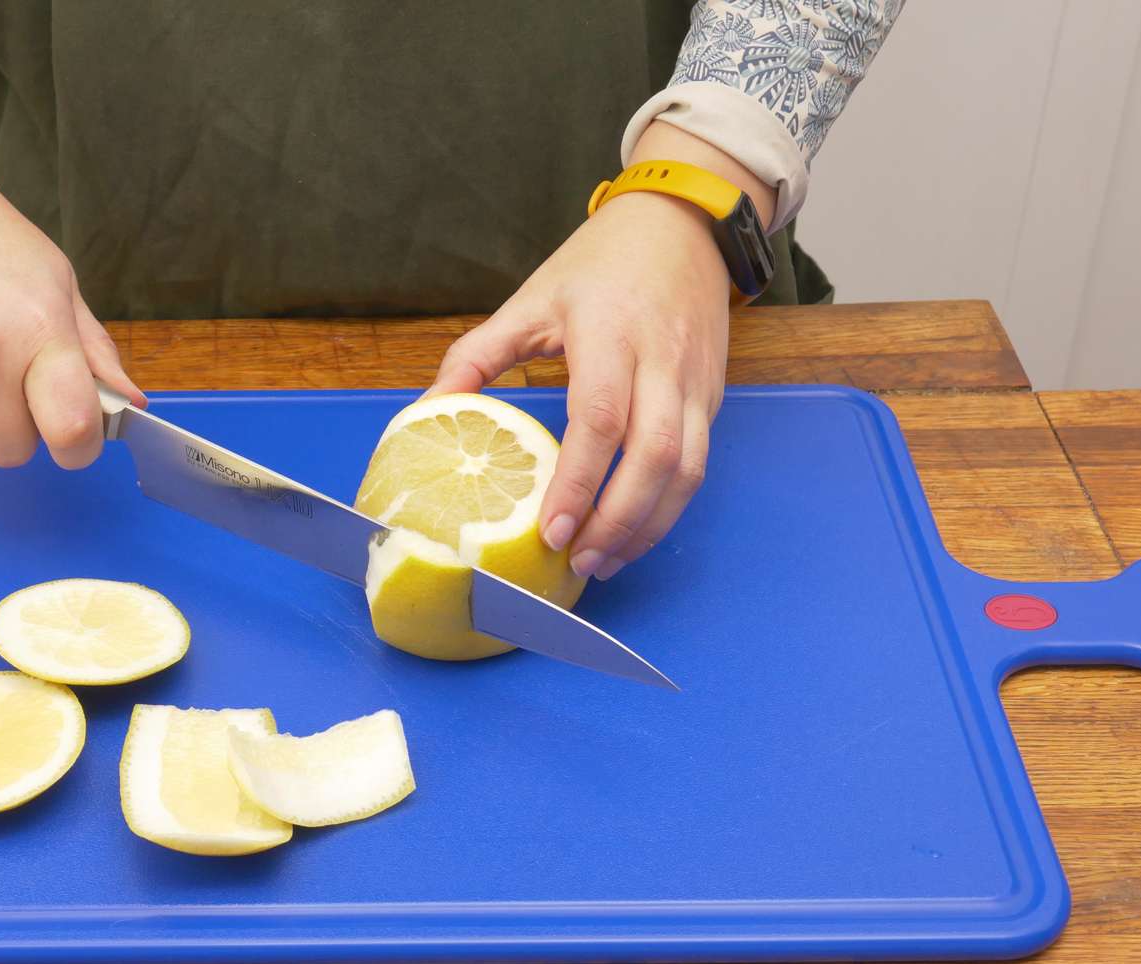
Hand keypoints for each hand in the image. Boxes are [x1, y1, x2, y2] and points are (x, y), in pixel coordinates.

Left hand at [431, 123, 773, 580]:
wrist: (683, 225)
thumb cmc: (601, 263)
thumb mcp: (532, 298)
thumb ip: (476, 356)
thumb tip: (427, 412)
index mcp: (610, 333)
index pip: (601, 418)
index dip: (580, 481)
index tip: (551, 530)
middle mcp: (661, 361)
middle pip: (656, 456)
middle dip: (618, 521)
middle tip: (577, 562)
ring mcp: (695, 383)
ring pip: (688, 470)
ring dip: (648, 526)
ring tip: (603, 561)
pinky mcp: (713, 398)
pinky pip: (698, 465)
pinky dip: (667, 508)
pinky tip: (632, 533)